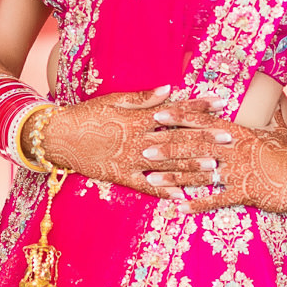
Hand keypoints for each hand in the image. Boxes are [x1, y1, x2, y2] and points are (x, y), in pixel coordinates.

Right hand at [42, 87, 218, 199]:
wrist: (58, 137)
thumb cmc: (86, 115)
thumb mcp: (113, 100)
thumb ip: (143, 97)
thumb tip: (170, 88)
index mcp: (139, 117)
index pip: (174, 110)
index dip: (198, 106)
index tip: (220, 102)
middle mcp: (138, 139)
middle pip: (177, 139)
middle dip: (204, 138)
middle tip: (229, 138)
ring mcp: (131, 160)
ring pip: (167, 165)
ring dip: (191, 167)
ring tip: (214, 168)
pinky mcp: (122, 177)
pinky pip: (146, 187)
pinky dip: (163, 192)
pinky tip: (182, 197)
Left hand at [148, 98, 286, 213]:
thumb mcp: (282, 131)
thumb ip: (274, 116)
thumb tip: (275, 100)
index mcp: (239, 132)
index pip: (204, 121)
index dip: (179, 117)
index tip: (159, 115)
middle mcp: (233, 149)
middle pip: (194, 146)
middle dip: (168, 147)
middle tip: (144, 148)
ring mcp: (238, 171)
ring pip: (199, 172)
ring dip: (174, 176)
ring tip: (152, 178)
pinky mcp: (244, 192)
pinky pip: (216, 199)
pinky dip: (196, 204)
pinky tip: (178, 207)